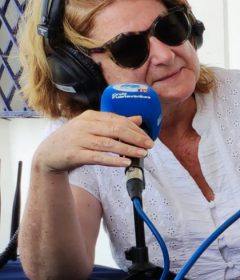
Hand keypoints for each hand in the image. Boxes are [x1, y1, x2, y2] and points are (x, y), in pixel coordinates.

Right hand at [33, 111, 152, 174]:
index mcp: (90, 116)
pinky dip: (112, 160)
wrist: (48, 154)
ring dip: (127, 149)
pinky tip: (125, 162)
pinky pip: (97, 157)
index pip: (118, 120)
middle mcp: (84, 126)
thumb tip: (139, 118)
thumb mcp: (93, 127)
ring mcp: (78, 139)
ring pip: (108, 144)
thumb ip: (115, 123)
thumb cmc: (75, 140)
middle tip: (150, 145)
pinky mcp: (74, 154)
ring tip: (142, 154)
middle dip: (135, 137)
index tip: (148, 137)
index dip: (135, 129)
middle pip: (115, 130)